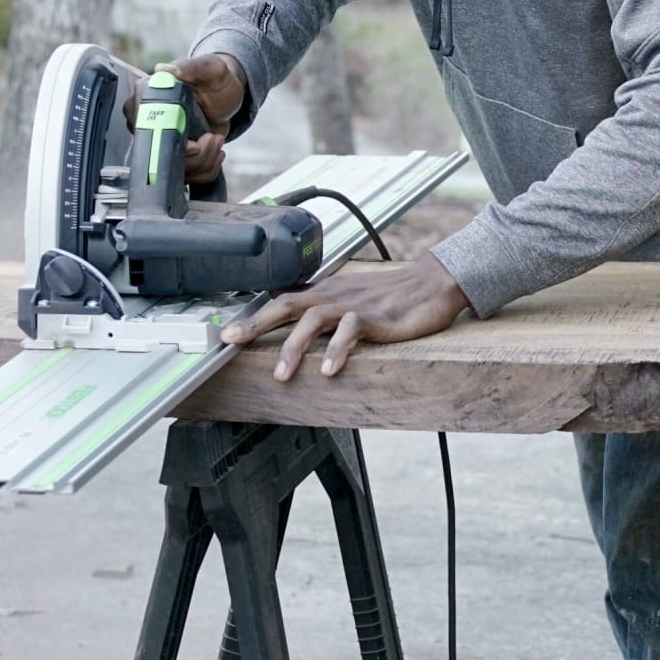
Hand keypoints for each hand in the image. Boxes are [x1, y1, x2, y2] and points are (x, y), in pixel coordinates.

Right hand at [157, 54, 245, 185]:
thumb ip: (190, 67)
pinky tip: (215, 151)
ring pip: (173, 169)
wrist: (228, 95)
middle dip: (192, 156)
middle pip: (157, 153)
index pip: (141, 124)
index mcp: (147, 94)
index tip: (194, 141)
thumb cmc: (216, 77)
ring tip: (216, 141)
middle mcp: (148, 120)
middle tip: (211, 139)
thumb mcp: (210, 68)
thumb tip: (164, 70)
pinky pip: (186, 176)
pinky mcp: (174, 155)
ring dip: (203, 162)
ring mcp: (159, 140)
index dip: (167, 139)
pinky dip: (206, 169)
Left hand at [221, 254, 469, 379]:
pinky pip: (351, 331)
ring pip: (313, 320)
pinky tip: (329, 370)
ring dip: (294, 348)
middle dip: (256, 324)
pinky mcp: (376, 318)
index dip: (252, 316)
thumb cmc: (391, 297)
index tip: (226, 335)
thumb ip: (323, 310)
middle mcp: (333, 296)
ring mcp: (353, 305)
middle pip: (286, 305)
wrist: (432, 284)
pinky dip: (338, 350)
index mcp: (324, 292)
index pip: (280, 300)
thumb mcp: (350, 301)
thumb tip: (294, 322)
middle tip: (232, 342)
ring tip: (281, 375)